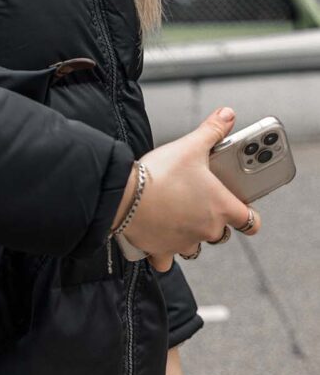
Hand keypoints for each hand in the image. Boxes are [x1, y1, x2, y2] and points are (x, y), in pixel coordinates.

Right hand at [112, 107, 261, 258]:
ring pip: (196, 246)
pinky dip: (163, 251)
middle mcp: (207, 230)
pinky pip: (167, 259)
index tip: (243, 208)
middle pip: (221, 233)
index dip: (250, 215)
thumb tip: (227, 115)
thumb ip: (213, 130)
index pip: (251, 221)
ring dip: (190, 234)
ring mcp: (184, 243)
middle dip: (212, 220)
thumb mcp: (190, 146)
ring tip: (177, 215)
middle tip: (198, 201)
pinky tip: (157, 236)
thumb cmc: (161, 174)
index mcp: (221, 207)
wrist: (125, 196)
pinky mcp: (161, 251)